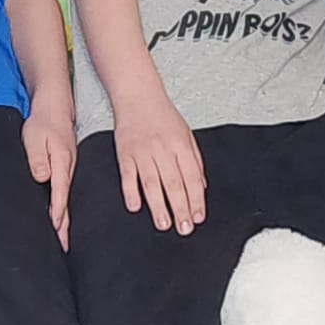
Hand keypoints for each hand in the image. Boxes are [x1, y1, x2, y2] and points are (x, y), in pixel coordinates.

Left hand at [24, 106, 75, 247]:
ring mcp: (69, 169)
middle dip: (65, 225)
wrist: (54, 108)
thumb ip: (37, 158)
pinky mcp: (65, 168)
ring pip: (67, 199)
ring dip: (65, 219)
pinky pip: (65, 192)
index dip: (57, 212)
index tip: (56, 229)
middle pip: (67, 201)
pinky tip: (62, 218)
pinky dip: (64, 207)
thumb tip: (42, 177)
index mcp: (61, 162)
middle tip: (63, 247)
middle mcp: (68, 168)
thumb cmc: (41, 123)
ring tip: (63, 241)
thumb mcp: (33, 137)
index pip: (60, 192)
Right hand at [113, 94, 206, 234]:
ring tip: (164, 224)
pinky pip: (127, 176)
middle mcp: (162, 149)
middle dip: (180, 208)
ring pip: (151, 183)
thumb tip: (200, 188)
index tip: (198, 218)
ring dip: (158, 206)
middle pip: (173, 184)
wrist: (137, 96)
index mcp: (180, 145)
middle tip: (184, 229)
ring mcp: (142, 152)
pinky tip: (135, 207)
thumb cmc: (163, 116)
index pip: (191, 177)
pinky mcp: (124, 153)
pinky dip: (130, 192)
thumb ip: (195, 161)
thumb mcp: (187, 134)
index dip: (196, 199)